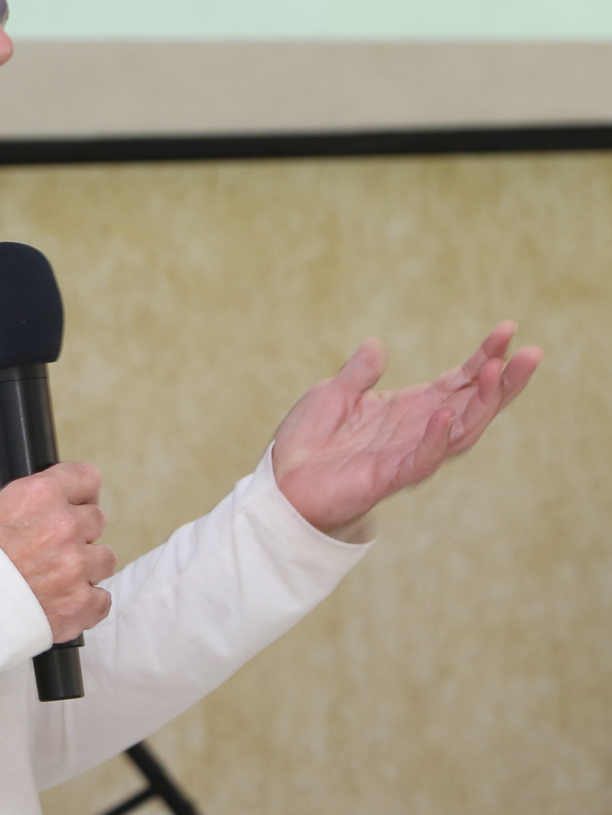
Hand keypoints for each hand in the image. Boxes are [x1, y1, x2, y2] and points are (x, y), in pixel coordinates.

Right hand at [0, 461, 113, 642]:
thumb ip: (11, 500)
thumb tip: (23, 497)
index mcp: (39, 496)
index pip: (86, 478)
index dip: (80, 491)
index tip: (77, 501)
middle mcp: (63, 527)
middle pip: (96, 520)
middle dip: (79, 532)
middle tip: (53, 547)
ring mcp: (75, 567)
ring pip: (105, 558)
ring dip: (86, 567)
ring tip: (57, 577)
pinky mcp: (80, 603)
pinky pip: (102, 599)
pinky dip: (86, 603)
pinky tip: (63, 601)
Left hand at [272, 322, 540, 537]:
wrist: (282, 484)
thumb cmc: (309, 442)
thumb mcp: (333, 395)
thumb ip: (359, 374)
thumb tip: (376, 344)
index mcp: (410, 409)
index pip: (459, 381)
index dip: (484, 358)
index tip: (508, 330)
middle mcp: (418, 431)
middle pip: (474, 405)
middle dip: (504, 381)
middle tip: (532, 353)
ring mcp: (408, 455)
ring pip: (461, 431)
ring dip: (482, 404)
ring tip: (499, 373)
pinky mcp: (389, 477)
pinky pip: (421, 460)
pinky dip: (435, 439)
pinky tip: (446, 415)